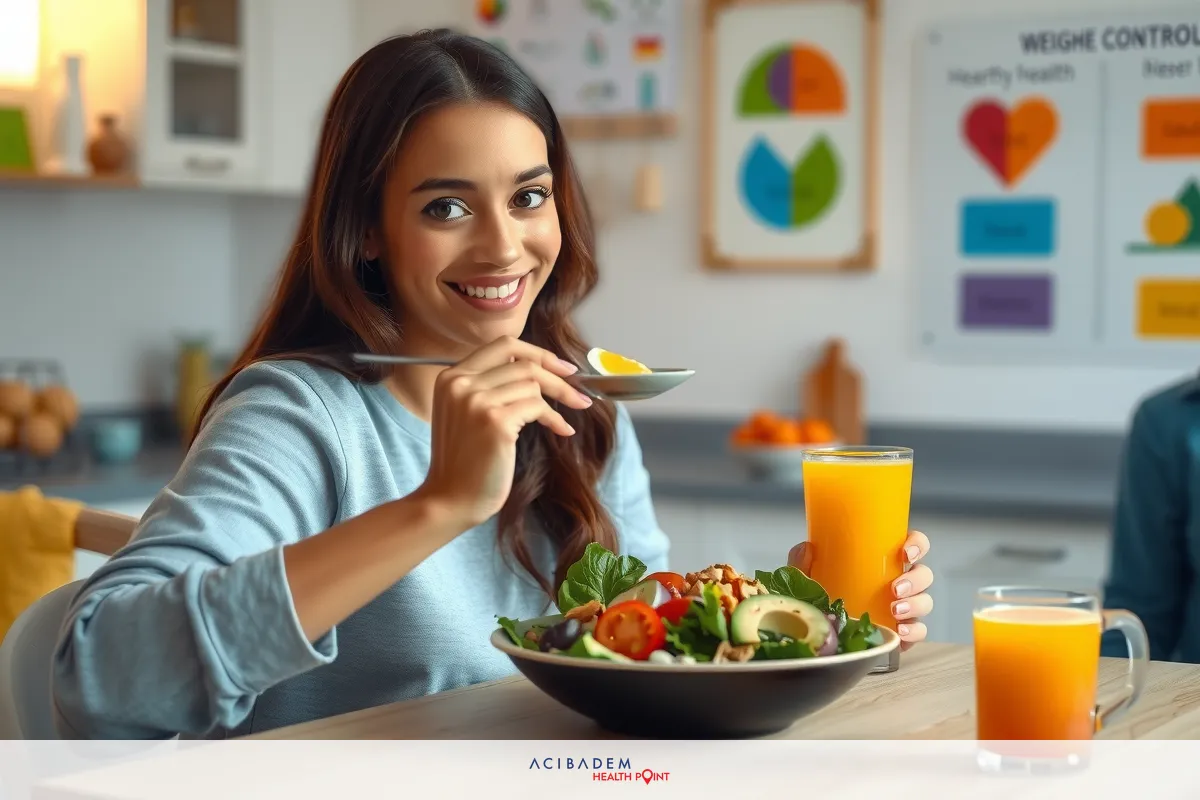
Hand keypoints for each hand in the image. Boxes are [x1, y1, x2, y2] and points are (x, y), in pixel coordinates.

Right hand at [416, 335, 593, 528]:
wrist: (450, 499)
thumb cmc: (465, 462)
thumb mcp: (466, 414)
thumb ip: (488, 388)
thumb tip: (537, 370)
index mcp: (451, 377)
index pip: (503, 345)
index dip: (538, 353)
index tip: (561, 367)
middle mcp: (460, 383)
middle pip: (524, 363)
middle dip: (558, 377)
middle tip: (578, 392)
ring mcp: (476, 401)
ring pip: (532, 384)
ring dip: (557, 402)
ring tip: (564, 421)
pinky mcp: (495, 421)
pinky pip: (538, 407)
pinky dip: (555, 418)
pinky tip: (562, 430)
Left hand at [788, 530, 932, 650]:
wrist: (819, 631)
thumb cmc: (821, 595)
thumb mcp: (807, 575)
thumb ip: (802, 561)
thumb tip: (807, 547)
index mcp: (883, 561)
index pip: (913, 544)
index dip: (917, 544)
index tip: (904, 552)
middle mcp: (899, 581)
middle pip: (923, 574)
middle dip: (915, 580)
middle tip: (894, 589)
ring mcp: (904, 607)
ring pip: (924, 601)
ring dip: (915, 604)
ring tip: (894, 611)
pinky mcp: (902, 632)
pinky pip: (919, 630)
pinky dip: (914, 631)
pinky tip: (900, 631)